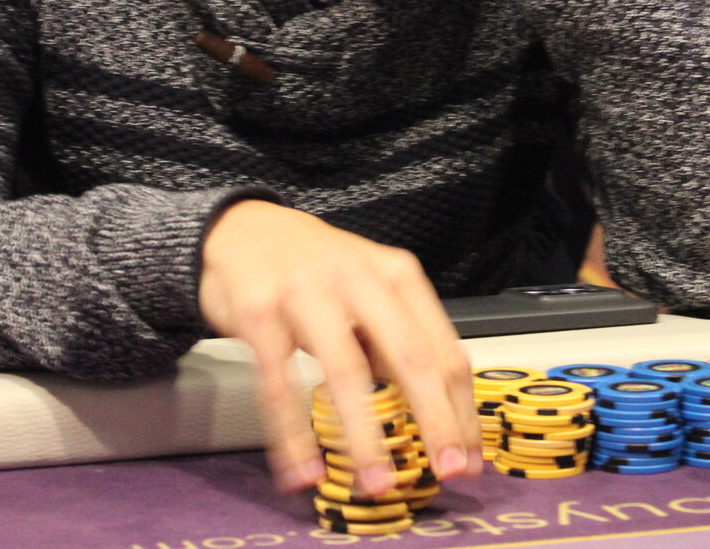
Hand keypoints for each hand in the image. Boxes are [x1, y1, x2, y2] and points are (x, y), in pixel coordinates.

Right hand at [198, 201, 478, 498]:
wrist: (240, 226)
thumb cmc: (314, 267)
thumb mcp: (369, 289)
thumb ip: (398, 341)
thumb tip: (438, 414)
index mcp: (395, 275)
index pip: (443, 348)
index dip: (461, 409)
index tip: (469, 459)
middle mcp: (358, 278)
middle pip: (409, 355)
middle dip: (434, 419)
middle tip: (447, 471)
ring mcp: (306, 292)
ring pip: (346, 371)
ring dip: (364, 436)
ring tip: (376, 484)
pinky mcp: (259, 312)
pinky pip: (279, 382)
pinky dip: (292, 434)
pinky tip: (302, 471)